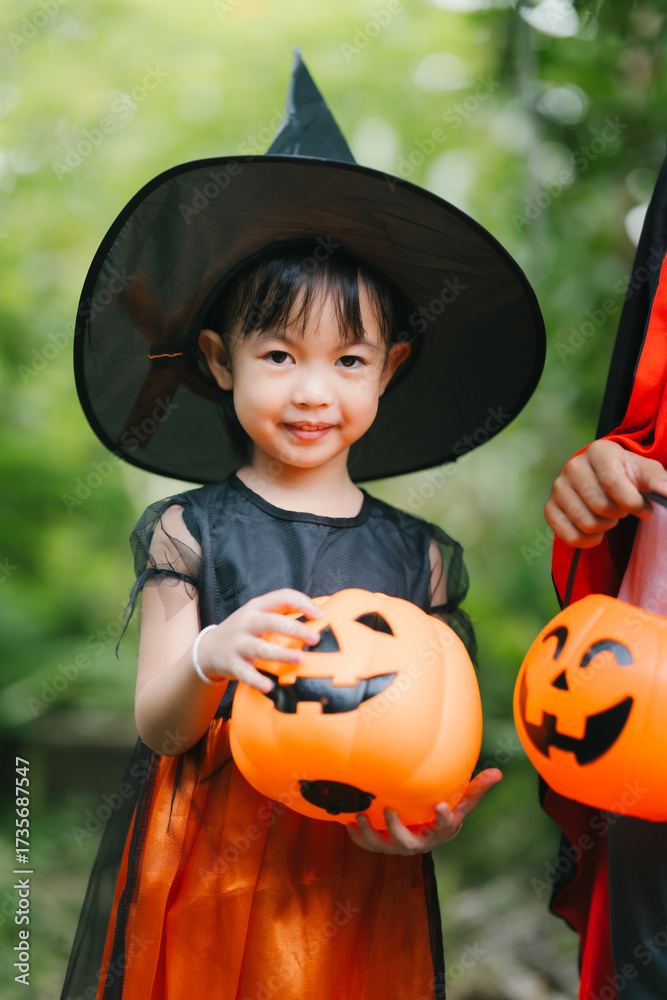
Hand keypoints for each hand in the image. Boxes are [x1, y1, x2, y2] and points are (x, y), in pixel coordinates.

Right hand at [195, 588, 322, 691]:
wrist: (208, 649)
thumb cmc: (245, 631)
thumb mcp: (258, 615)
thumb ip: (283, 613)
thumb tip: (321, 614)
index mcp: (257, 607)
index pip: (281, 597)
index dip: (302, 603)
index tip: (320, 615)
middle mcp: (247, 623)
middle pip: (272, 622)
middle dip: (295, 629)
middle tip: (315, 638)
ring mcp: (238, 644)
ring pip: (261, 648)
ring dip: (281, 654)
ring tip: (299, 659)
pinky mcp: (231, 664)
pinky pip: (245, 673)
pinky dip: (257, 680)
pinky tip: (270, 687)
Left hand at [346, 768, 501, 854]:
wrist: (429, 829)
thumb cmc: (447, 809)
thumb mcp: (462, 801)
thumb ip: (477, 789)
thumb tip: (498, 772)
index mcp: (442, 831)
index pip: (445, 827)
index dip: (443, 819)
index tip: (440, 806)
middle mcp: (421, 842)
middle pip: (409, 844)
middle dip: (397, 830)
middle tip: (388, 810)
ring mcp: (401, 846)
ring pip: (384, 847)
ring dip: (370, 835)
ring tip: (359, 817)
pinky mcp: (386, 844)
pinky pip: (370, 844)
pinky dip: (358, 836)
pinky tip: (348, 822)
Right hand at [545, 440, 666, 547]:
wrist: (601, 479)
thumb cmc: (628, 475)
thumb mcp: (646, 473)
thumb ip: (659, 482)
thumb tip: (666, 493)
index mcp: (598, 451)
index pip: (613, 483)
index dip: (633, 503)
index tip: (646, 510)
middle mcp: (573, 466)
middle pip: (600, 506)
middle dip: (619, 514)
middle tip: (622, 509)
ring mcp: (558, 487)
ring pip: (586, 524)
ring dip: (605, 527)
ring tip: (608, 516)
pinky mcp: (549, 508)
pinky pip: (569, 536)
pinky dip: (588, 541)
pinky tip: (596, 531)